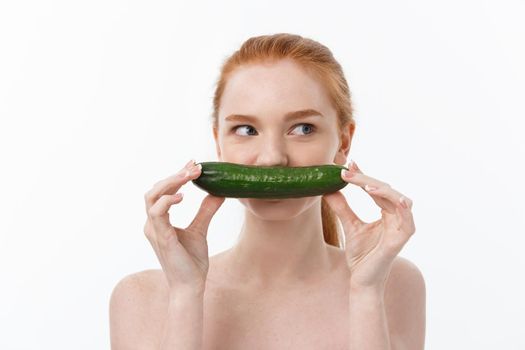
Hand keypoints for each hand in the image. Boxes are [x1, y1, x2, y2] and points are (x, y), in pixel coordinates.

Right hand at [143, 159, 224, 293]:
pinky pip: (157, 214)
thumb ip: (206, 210)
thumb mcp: (200, 229)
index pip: (163, 191)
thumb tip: (218, 193)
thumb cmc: (191, 261)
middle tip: (195, 167)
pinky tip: (183, 195)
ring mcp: (154, 231)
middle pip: (155, 190)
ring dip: (171, 182)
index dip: (176, 175)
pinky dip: (168, 201)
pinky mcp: (162, 238)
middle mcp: (152, 224)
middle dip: (174, 175)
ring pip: (152, 197)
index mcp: (159, 221)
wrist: (190, 285)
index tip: (194, 165)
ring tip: (190, 175)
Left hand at [322, 160, 414, 291]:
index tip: (348, 165)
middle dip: (367, 179)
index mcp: (387, 213)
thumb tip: (328, 189)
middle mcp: (397, 217)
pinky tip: (392, 199)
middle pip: (386, 190)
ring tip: (364, 184)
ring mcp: (402, 228)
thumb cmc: (360, 255)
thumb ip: (342, 207)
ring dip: (382, 190)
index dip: (363, 176)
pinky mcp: (402, 239)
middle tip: (347, 172)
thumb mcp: (349, 225)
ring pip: (397, 199)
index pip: (377, 189)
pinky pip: (407, 220)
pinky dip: (402, 208)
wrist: (361, 279)